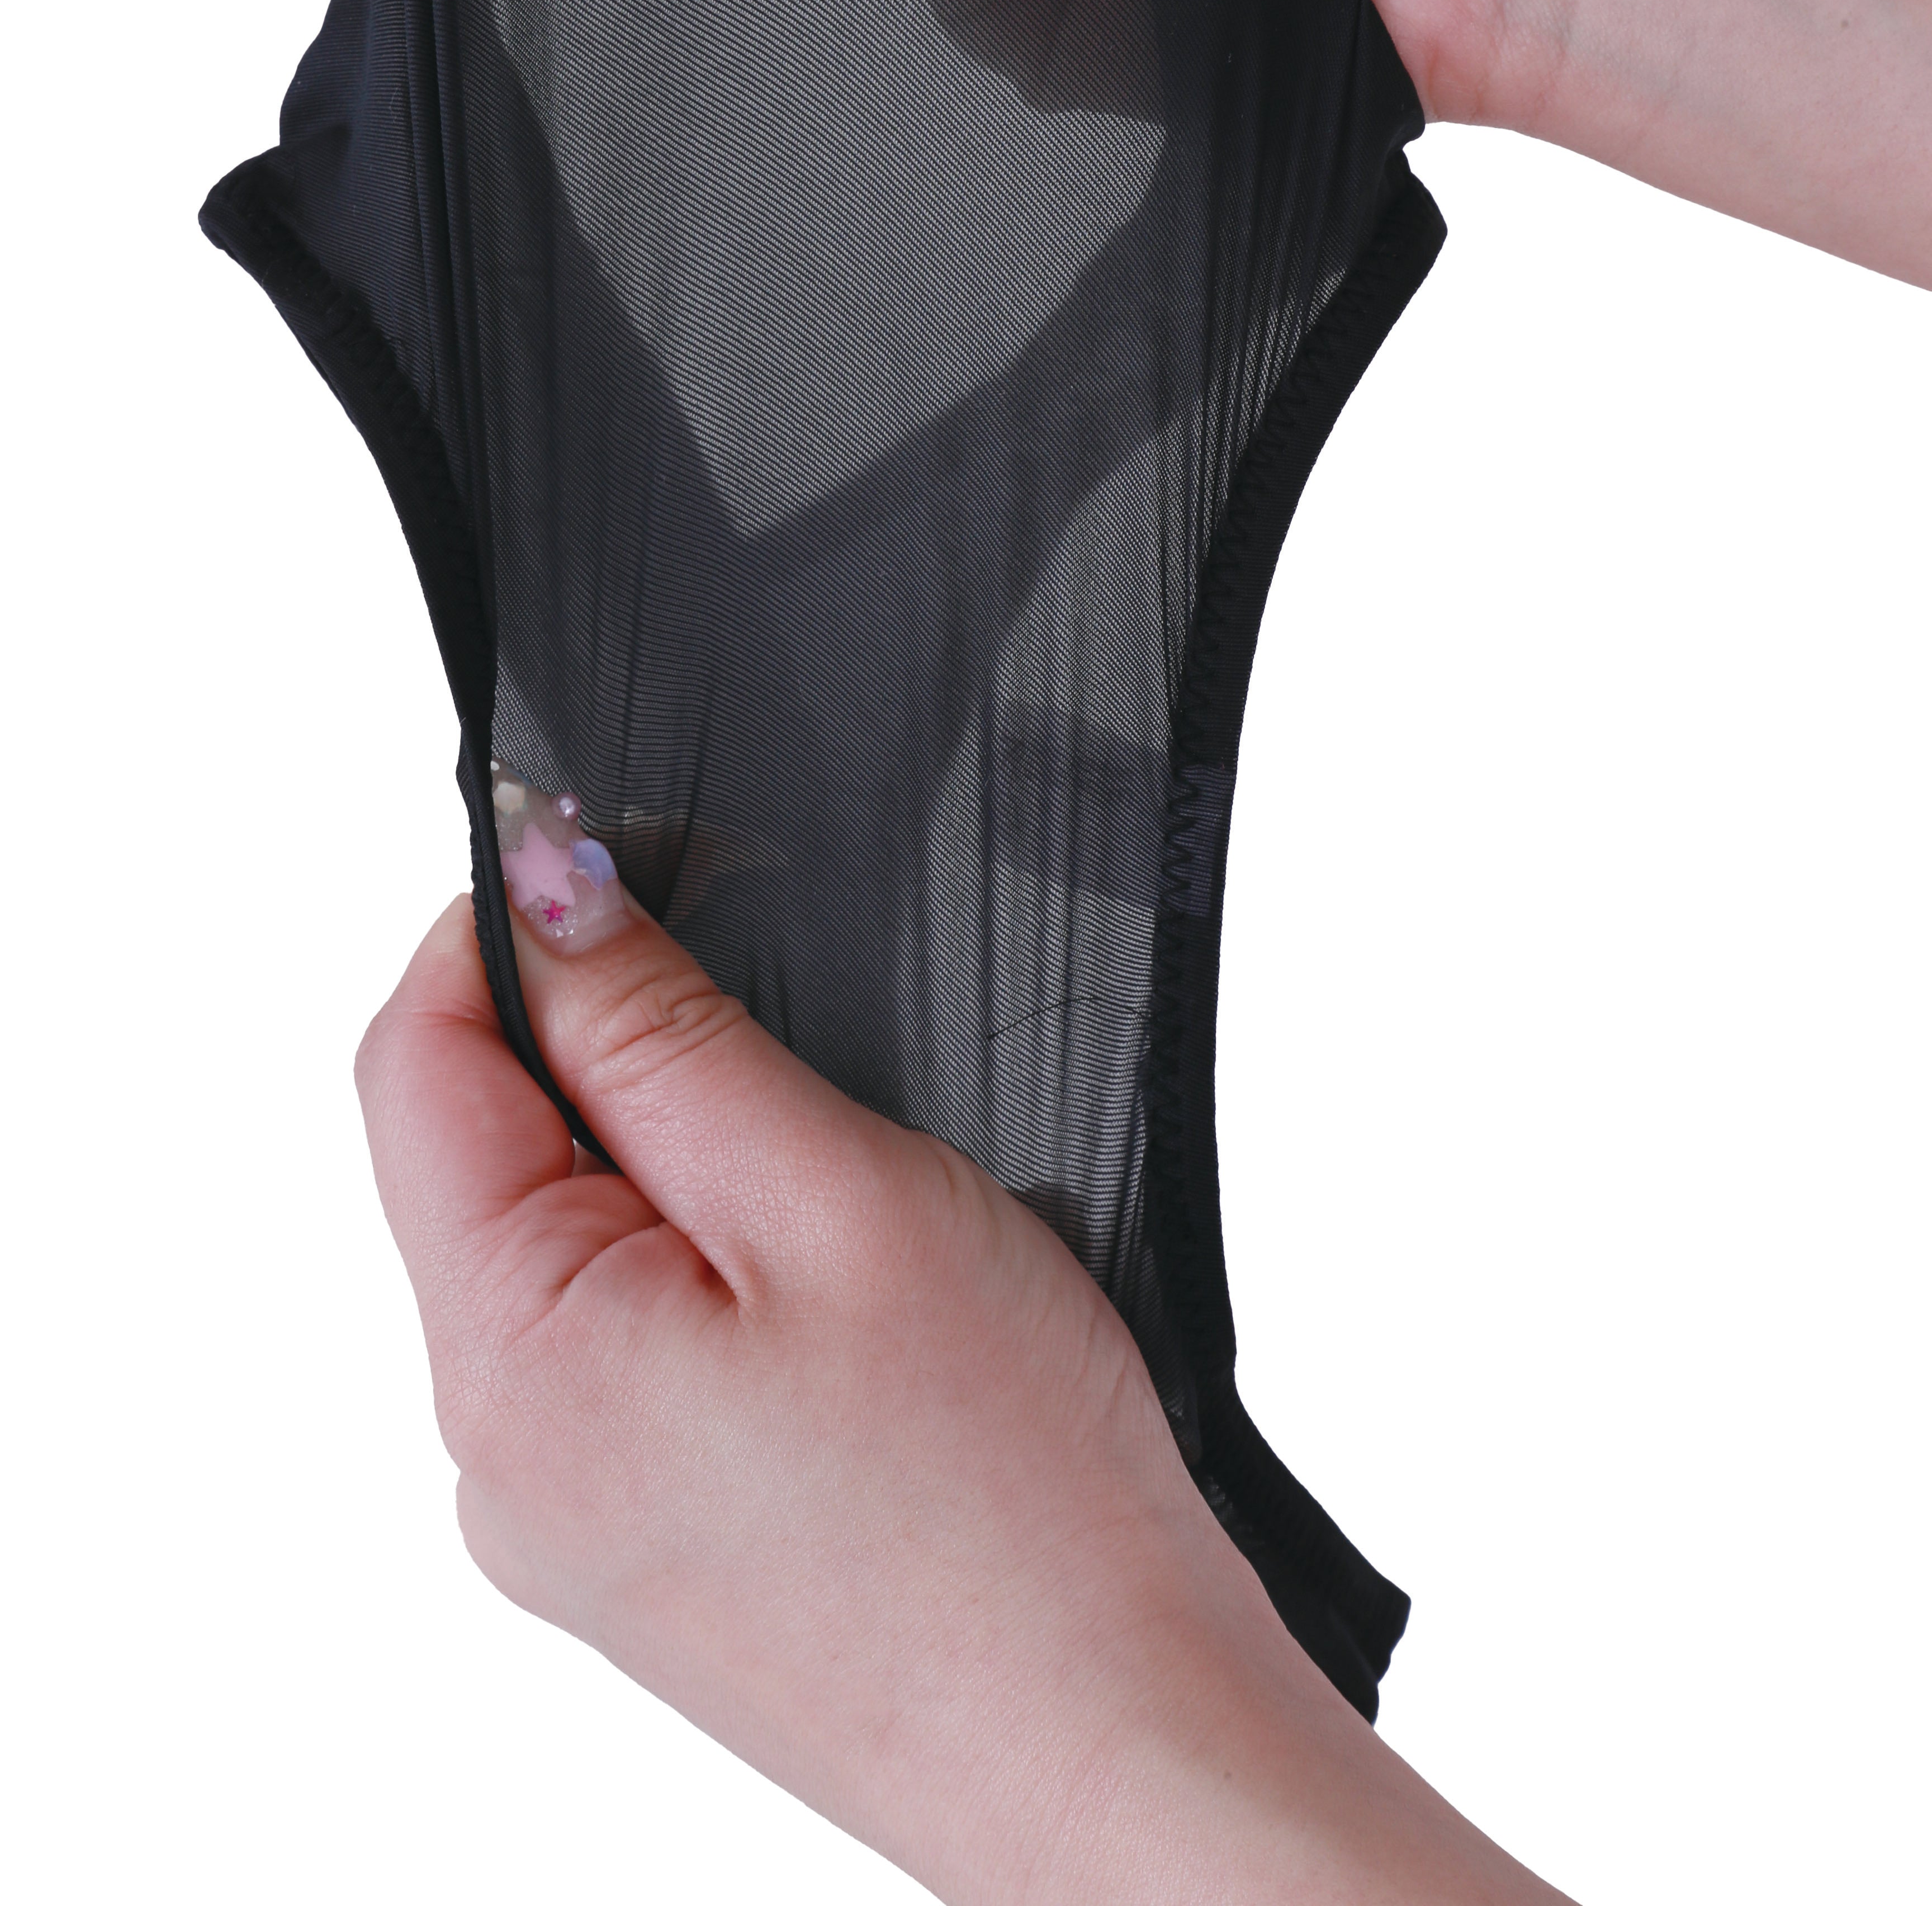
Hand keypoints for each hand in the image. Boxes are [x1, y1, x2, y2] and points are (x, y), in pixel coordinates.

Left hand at [358, 875, 1570, 1903]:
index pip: (412, 1060)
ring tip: (846, 1203)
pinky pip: (623, 1350)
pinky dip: (708, 1272)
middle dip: (608, 1049)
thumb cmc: (1014, 1508)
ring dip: (676, 1165)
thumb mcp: (834, 1197)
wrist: (1119, 1753)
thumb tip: (542, 884)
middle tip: (788, 1050)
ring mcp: (568, 1521)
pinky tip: (841, 1304)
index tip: (619, 856)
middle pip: (480, 1153)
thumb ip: (659, 1028)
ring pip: (564, 1249)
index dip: (504, 922)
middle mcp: (500, 1460)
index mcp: (512, 1362)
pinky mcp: (643, 1549)